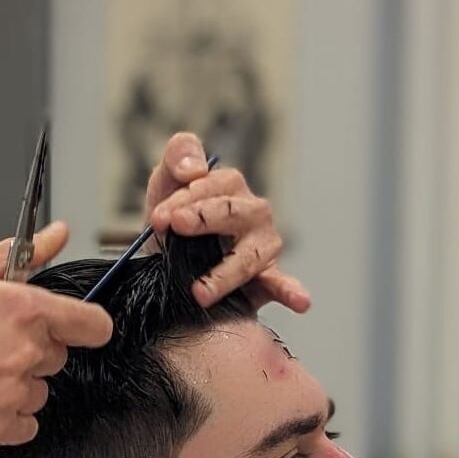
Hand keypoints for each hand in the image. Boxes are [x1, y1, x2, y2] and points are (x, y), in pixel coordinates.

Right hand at [0, 222, 112, 444]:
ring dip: (16, 384)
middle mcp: (23, 352)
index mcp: (22, 308)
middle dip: (31, 349)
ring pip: (39, 391)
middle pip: (57, 356)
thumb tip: (55, 236)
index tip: (76, 328)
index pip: (92, 324)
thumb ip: (17, 255)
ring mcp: (10, 393)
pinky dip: (5, 417)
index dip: (86, 325)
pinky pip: (23, 425)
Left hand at [145, 132, 309, 312]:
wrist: (170, 263)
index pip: (211, 187)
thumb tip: (192, 168)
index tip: (158, 218)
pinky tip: (300, 301)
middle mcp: (251, 212)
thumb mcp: (166, 182)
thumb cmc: (173, 220)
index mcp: (228, 187)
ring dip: (225, 273)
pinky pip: (281, 283)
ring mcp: (262, 245)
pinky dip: (291, 291)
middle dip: (204, 219)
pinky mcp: (267, 276)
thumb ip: (177, 156)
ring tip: (200, 292)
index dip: (183, 199)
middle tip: (176, 228)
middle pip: (233, 213)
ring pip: (250, 255)